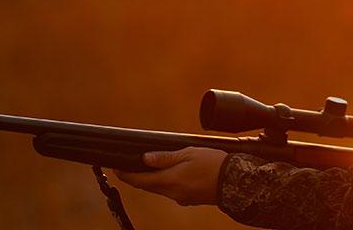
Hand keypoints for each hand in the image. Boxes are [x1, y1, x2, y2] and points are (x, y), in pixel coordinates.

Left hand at [113, 147, 227, 205]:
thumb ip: (166, 158)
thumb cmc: (215, 164)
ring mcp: (182, 198)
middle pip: (149, 185)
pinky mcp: (190, 199)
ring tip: (150, 167)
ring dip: (153, 179)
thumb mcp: (189, 153)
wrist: (237, 182)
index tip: (115, 168)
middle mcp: (173, 193)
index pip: (140, 180)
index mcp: (170, 181)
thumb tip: (145, 158)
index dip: (126, 174)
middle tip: (128, 165)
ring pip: (161, 188)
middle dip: (138, 176)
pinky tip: (173, 173)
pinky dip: (167, 182)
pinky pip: (173, 191)